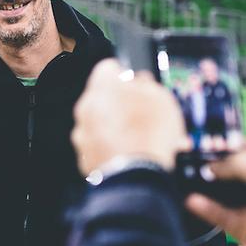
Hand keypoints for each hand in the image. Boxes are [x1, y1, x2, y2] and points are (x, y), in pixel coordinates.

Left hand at [72, 59, 184, 175]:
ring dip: (115, 127)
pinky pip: (99, 146)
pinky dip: (111, 148)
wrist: (137, 177)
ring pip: (100, 123)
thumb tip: (141, 81)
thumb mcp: (162, 98)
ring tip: (140, 138)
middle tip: (142, 114)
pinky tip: (131, 153)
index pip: (109, 68)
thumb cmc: (149, 136)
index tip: (137, 85)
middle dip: (120, 104)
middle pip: (102, 97)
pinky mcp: (85, 158)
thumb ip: (147, 84)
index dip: (126, 76)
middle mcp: (86, 107)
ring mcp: (83, 134)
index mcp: (103, 85)